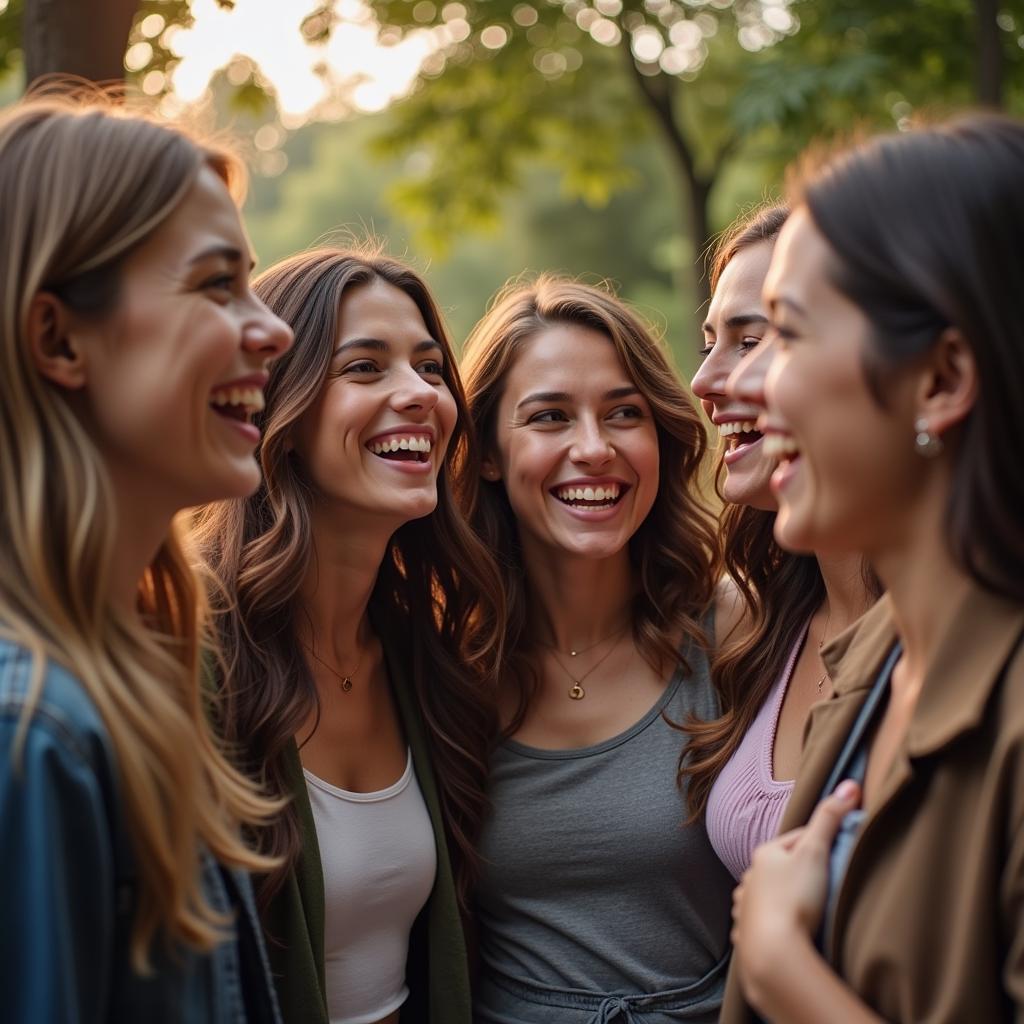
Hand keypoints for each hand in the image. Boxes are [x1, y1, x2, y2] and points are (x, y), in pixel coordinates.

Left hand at [731, 780, 861, 1000]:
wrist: (775, 952)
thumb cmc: (796, 899)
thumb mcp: (816, 852)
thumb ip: (830, 818)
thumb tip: (850, 784)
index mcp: (764, 855)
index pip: (797, 840)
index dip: (819, 843)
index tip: (837, 850)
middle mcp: (749, 878)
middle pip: (782, 869)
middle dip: (800, 873)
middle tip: (826, 884)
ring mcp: (746, 907)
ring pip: (769, 896)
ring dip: (785, 900)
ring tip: (807, 910)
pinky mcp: (747, 935)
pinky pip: (763, 924)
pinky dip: (774, 924)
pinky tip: (786, 932)